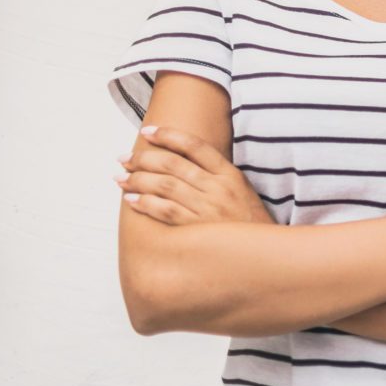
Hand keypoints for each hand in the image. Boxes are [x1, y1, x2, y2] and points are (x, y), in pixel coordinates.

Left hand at [118, 125, 273, 225]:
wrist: (264, 255)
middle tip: (124, 158)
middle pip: (173, 164)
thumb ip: (216, 175)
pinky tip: (131, 200)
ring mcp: (208, 209)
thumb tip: (180, 162)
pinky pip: (165, 211)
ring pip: (165, 186)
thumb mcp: (241, 191)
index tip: (148, 131)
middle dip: (143, 158)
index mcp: (230, 174)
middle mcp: (218, 188)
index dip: (168, 135)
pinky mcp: (197, 230)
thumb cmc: (249, 223)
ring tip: (120, 178)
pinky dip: (145, 204)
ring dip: (138, 180)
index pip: (195, 145)